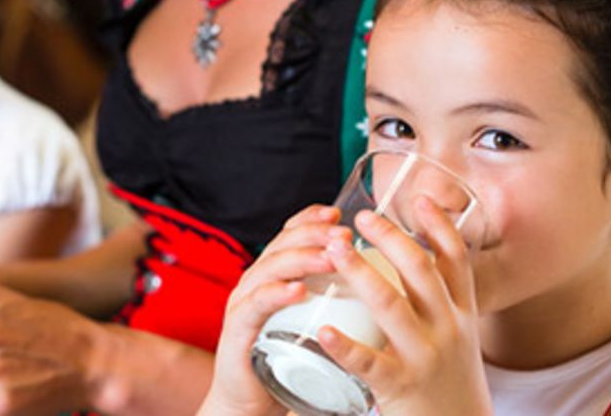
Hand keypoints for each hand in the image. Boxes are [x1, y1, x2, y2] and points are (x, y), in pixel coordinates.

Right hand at [198, 205, 349, 415]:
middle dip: (315, 234)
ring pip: (270, 267)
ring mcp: (245, 302)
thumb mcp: (311, 319)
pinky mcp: (238, 330)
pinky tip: (297, 290)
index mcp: (275, 274)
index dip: (312, 219)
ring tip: (330, 257)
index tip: (339, 213)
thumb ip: (330, 296)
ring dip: (302, 259)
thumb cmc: (287, 358)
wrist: (252, 400)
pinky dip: (276, 294)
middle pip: (283, 244)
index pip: (290, 234)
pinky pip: (256, 305)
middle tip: (344, 234)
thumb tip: (373, 277)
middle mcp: (256, 281)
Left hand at [317, 200, 492, 415]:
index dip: (439, 226)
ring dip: (361, 272)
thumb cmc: (450, 381)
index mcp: (462, 315)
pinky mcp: (402, 386)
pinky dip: (346, 345)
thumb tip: (413, 260)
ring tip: (335, 250)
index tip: (419, 198)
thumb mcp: (458, 337)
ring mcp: (426, 357)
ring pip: (392, 306)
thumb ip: (439, 303)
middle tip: (362, 217)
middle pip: (421, 271)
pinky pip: (370, 363)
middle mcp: (449, 329)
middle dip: (391, 238)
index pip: (456, 260)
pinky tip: (324, 331)